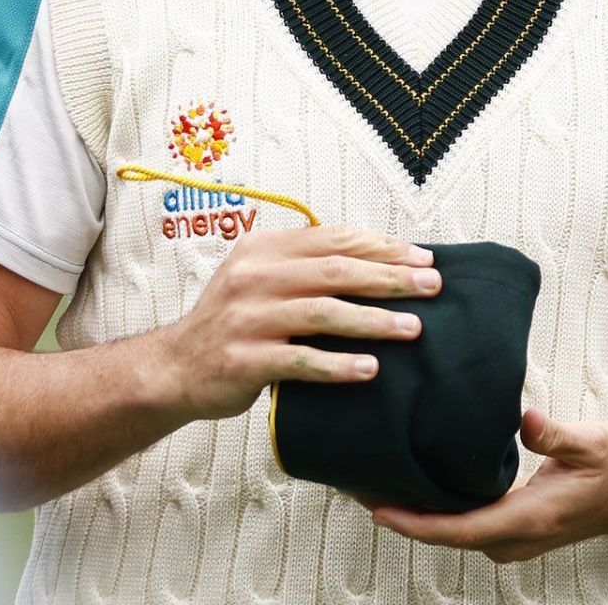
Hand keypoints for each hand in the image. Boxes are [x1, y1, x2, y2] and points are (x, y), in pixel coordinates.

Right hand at [156, 224, 439, 419]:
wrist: (175, 367)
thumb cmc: (234, 322)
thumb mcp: (260, 278)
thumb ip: (305, 264)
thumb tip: (379, 257)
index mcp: (262, 249)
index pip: (333, 239)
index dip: (382, 246)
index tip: (423, 258)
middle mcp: (253, 277)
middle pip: (335, 271)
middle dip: (390, 277)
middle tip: (432, 286)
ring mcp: (246, 318)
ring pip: (322, 312)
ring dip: (373, 320)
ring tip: (413, 328)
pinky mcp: (243, 359)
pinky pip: (300, 360)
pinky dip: (338, 365)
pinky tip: (370, 369)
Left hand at [365, 409, 607, 562]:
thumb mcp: (594, 443)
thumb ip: (558, 434)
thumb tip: (524, 419)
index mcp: (531, 519)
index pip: (462, 530)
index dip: (418, 524)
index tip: (379, 509)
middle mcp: (514, 538)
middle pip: (445, 535)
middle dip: (400, 515)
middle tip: (355, 485)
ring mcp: (509, 538)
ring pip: (449, 532)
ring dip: (412, 513)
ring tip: (369, 482)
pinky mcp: (506, 529)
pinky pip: (460, 525)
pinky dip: (430, 511)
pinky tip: (407, 487)